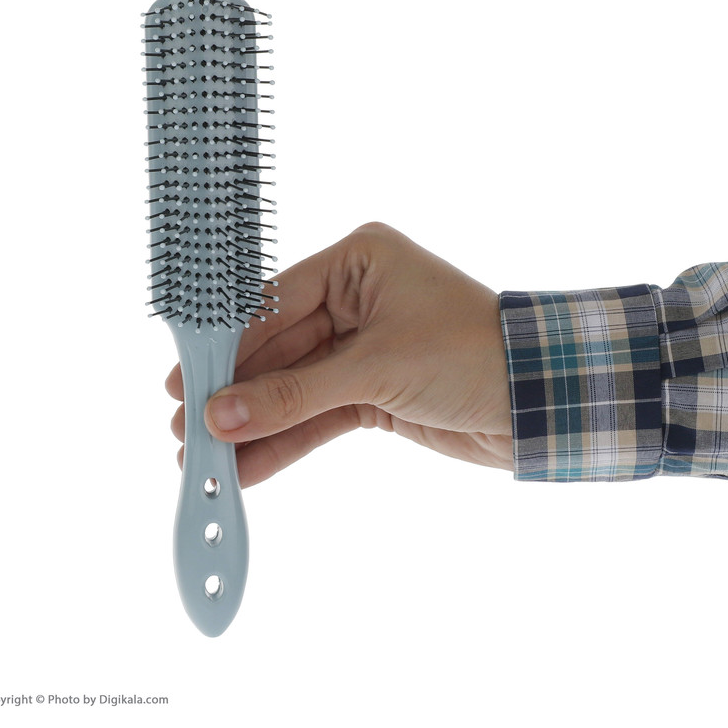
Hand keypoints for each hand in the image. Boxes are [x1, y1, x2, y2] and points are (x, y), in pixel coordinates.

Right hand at [166, 222, 512, 486]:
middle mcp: (358, 299)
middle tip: (187, 429)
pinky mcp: (376, 390)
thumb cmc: (472, 353)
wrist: (542, 400)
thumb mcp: (376, 369)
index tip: (186, 381)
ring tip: (207, 456)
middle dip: (238, 394)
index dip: (229, 347)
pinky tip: (251, 465)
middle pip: (280, 350)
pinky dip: (290, 439)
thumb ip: (296, 394)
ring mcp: (365, 347)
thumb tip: (222, 416)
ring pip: (297, 387)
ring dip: (258, 423)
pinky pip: (321, 413)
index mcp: (359, 262)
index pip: (274, 305)